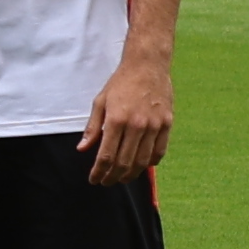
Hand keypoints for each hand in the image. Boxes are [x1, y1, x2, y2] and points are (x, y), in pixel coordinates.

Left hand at [80, 51, 171, 184]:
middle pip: (124, 163)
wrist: (147, 65)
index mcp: (116, 120)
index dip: (99, 172)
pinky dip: (150, 163)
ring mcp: (154, 125)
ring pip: (143, 161)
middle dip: (113, 177)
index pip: (106, 156)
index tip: (94, 179)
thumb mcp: (100, 102)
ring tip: (122, 178)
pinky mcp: (167, 124)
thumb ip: (92, 128)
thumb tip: (82, 149)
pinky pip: (159, 152)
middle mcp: (136, 125)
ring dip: (131, 174)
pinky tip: (142, 166)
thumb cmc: (120, 83)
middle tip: (106, 182)